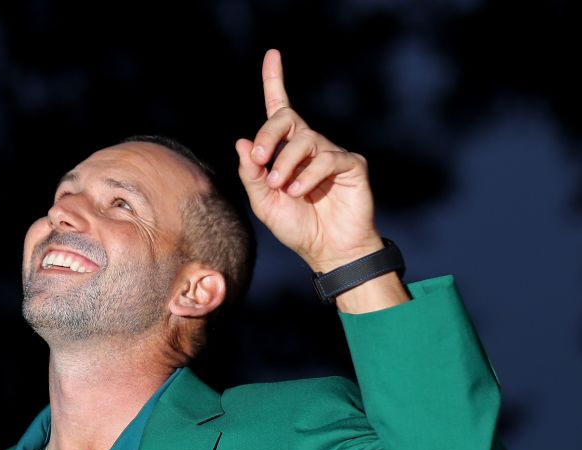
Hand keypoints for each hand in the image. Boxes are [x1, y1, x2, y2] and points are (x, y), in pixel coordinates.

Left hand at [236, 49, 383, 271]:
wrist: (327, 250)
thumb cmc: (296, 226)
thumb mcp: (263, 202)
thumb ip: (251, 173)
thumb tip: (242, 141)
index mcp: (285, 152)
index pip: (279, 110)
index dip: (275, 81)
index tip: (272, 55)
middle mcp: (309, 146)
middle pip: (287, 118)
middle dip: (269, 133)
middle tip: (260, 156)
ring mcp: (331, 153)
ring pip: (305, 140)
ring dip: (286, 164)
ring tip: (281, 188)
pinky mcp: (351, 164)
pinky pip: (326, 158)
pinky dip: (307, 176)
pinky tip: (298, 191)